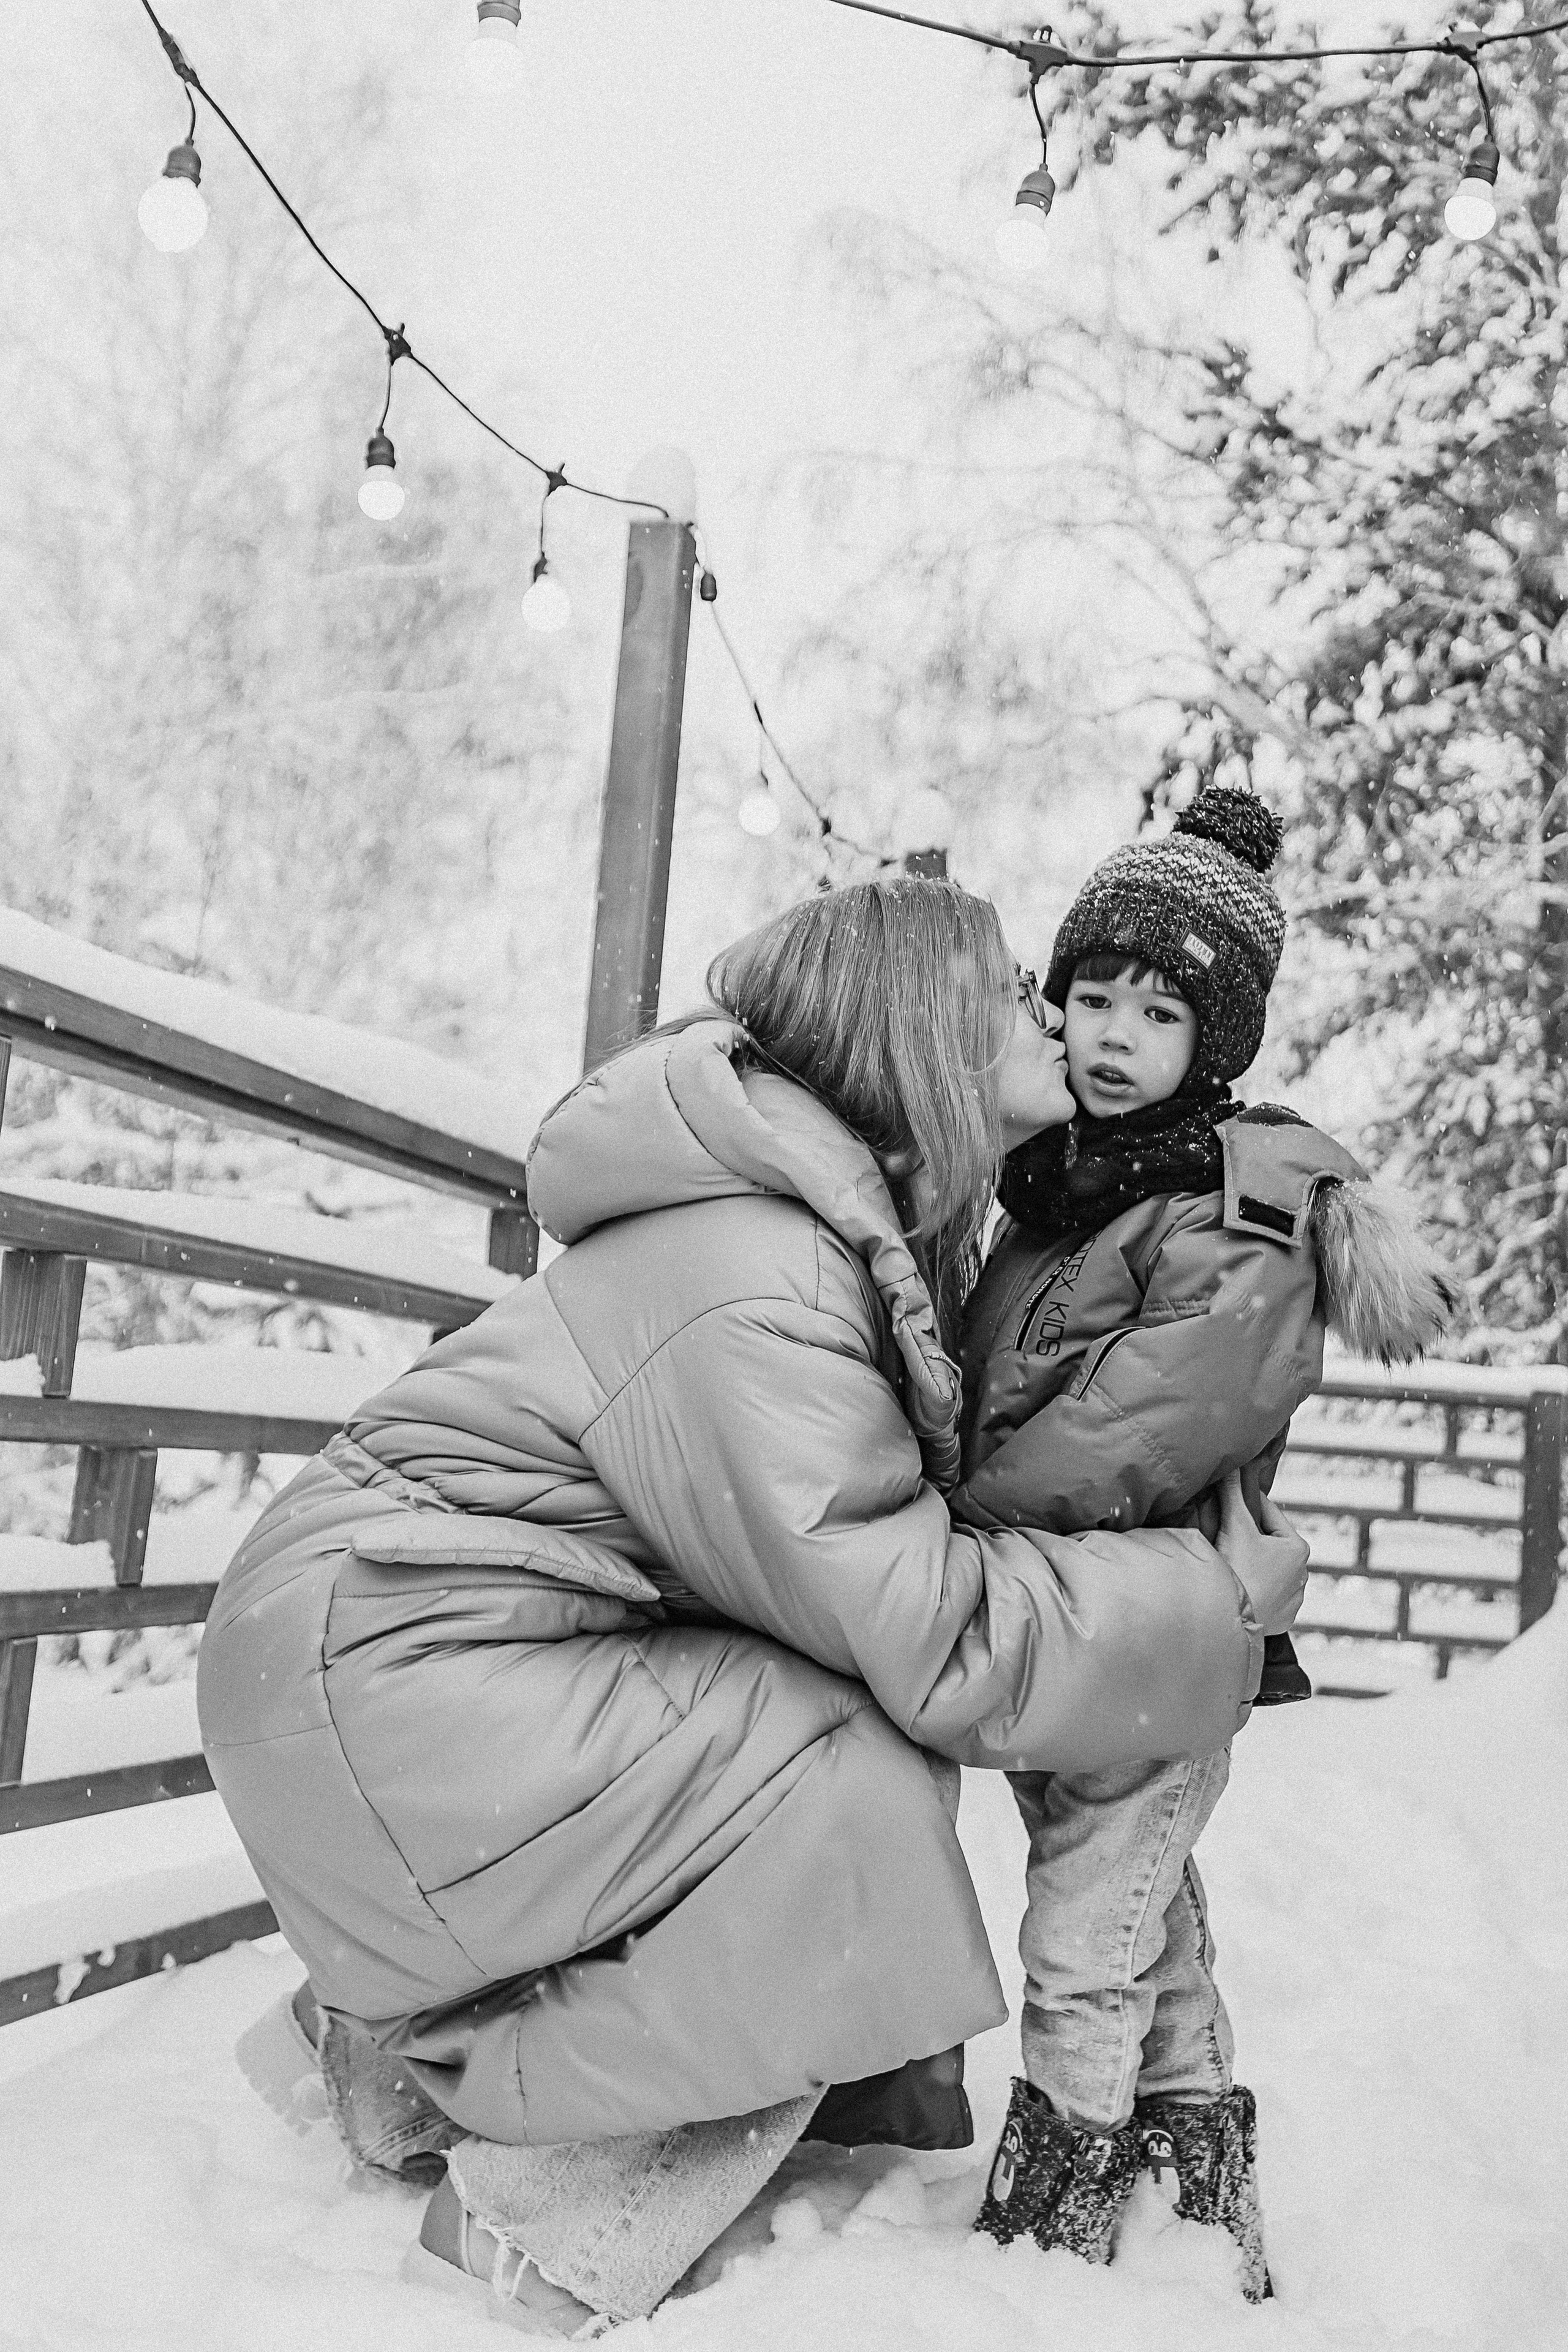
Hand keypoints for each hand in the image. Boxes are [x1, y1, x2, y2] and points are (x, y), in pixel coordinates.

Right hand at [1213, 1468, 1309, 1635]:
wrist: (1230, 1620)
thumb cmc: (1237, 1569)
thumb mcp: (1234, 1525)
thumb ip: (1233, 1492)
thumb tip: (1233, 1464)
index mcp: (1298, 1547)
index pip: (1267, 1514)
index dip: (1243, 1507)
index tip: (1224, 1506)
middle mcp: (1304, 1573)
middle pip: (1267, 1543)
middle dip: (1247, 1538)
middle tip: (1221, 1536)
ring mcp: (1294, 1599)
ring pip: (1267, 1570)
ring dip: (1251, 1565)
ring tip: (1228, 1564)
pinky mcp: (1283, 1620)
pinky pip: (1267, 1596)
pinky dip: (1254, 1590)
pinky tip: (1238, 1588)